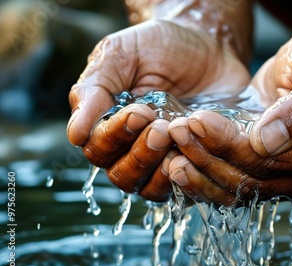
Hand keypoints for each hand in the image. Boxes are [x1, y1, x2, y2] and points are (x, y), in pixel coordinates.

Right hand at [67, 19, 249, 200]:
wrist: (210, 44)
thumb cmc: (161, 47)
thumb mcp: (122, 55)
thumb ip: (95, 90)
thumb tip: (75, 135)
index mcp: (109, 124)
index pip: (97, 148)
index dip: (114, 136)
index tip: (139, 112)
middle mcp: (133, 149)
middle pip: (122, 175)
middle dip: (140, 154)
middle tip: (161, 127)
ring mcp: (165, 159)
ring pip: (150, 188)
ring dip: (161, 169)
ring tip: (176, 136)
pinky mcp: (196, 164)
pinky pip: (187, 187)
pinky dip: (190, 175)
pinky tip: (197, 150)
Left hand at [166, 27, 291, 204]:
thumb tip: (268, 142)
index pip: (273, 160)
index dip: (231, 144)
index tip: (199, 120)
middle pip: (252, 178)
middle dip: (209, 156)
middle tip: (177, 129)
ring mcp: (291, 179)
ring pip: (238, 188)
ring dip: (201, 170)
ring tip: (171, 146)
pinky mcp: (271, 175)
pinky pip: (235, 185)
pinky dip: (206, 177)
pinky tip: (179, 162)